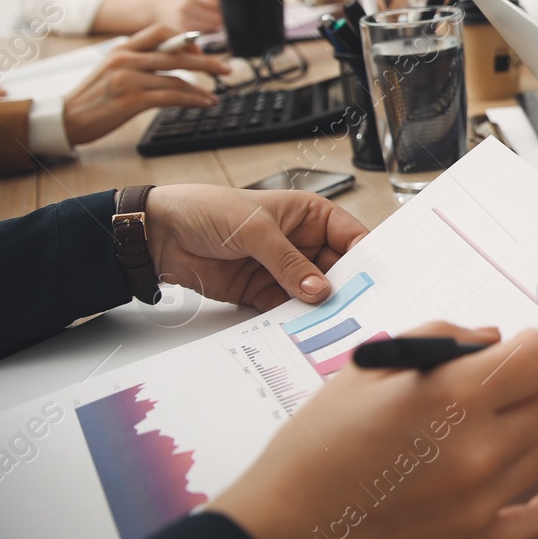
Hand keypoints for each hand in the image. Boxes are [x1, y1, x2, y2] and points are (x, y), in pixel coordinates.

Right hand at [62, 24, 230, 145]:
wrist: (66, 118)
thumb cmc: (93, 96)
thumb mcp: (111, 69)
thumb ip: (138, 60)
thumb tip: (173, 60)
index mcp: (121, 48)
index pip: (160, 32)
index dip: (185, 40)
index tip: (200, 52)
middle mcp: (125, 59)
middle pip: (176, 55)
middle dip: (206, 62)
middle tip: (226, 68)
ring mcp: (128, 79)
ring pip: (177, 78)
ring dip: (202, 88)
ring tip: (215, 94)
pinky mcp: (131, 100)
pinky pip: (172, 97)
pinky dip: (193, 100)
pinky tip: (203, 103)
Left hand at [144, 184, 369, 309]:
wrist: (161, 234)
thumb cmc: (209, 210)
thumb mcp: (256, 230)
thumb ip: (289, 262)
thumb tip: (319, 290)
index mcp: (310, 215)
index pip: (351, 236)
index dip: (366, 257)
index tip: (376, 280)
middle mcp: (302, 243)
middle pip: (337, 270)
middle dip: (346, 288)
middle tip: (357, 307)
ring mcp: (284, 270)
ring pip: (315, 293)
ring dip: (322, 308)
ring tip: (333, 323)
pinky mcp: (264, 292)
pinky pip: (289, 309)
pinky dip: (296, 320)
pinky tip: (304, 328)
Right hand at [157, 0, 223, 30]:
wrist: (160, 10)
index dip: (223, 3)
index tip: (226, 3)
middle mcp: (185, 8)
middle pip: (216, 16)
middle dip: (224, 16)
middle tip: (225, 13)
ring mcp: (184, 22)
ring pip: (213, 27)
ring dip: (218, 24)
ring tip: (214, 18)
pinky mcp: (185, 33)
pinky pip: (205, 33)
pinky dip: (209, 29)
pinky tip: (206, 24)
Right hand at [210, 322, 537, 538]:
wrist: (284, 532)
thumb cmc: (317, 445)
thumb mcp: (368, 367)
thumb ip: (441, 338)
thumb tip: (493, 340)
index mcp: (455, 395)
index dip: (535, 348)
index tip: (519, 351)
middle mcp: (479, 448)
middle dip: (523, 388)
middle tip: (488, 392)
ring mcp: (481, 501)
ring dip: (520, 435)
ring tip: (476, 433)